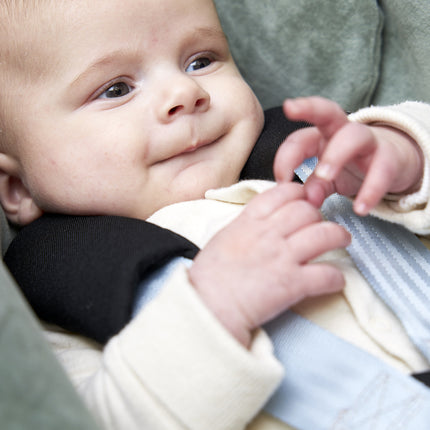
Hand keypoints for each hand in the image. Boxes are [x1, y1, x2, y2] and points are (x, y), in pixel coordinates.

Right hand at [188, 182, 349, 346]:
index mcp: (249, 221)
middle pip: (307, 210)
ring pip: (325, 234)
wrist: (207, 305)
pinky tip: (335, 280)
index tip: (304, 199)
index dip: (299, 193)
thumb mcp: (223, 238)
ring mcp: (282, 258)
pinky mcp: (292, 284)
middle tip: (321, 224)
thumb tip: (262, 221)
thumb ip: (246, 225)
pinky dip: (336, 277)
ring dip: (339, 236)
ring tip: (342, 240)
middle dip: (319, 215)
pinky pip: (327, 274)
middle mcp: (269, 234)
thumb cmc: (210, 276)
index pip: (282, 193)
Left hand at [274, 97, 423, 214]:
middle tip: (290, 113)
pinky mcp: (390, 156)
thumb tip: (306, 201)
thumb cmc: (350, 167)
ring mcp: (368, 140)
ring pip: (354, 135)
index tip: (280, 182)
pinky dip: (371, 189)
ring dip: (336, 155)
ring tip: (324, 177)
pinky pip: (382, 169)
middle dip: (308, 109)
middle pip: (327, 111)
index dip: (284, 158)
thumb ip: (314, 187)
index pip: (298, 138)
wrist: (392, 164)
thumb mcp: (327, 179)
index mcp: (321, 135)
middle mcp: (343, 130)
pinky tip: (361, 209)